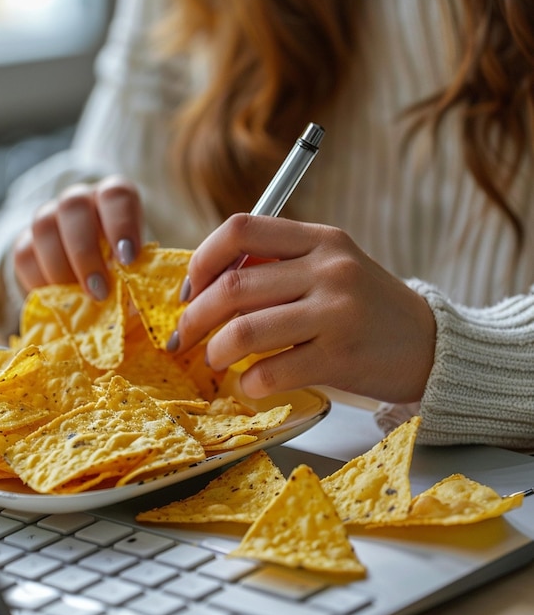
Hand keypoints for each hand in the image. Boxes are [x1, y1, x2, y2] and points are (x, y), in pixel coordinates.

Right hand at [13, 176, 142, 298]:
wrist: (96, 275)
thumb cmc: (126, 268)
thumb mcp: (139, 269)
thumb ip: (140, 279)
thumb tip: (136, 305)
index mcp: (114, 198)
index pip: (115, 195)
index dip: (121, 224)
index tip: (128, 259)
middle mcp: (80, 200)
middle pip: (73, 207)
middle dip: (85, 253)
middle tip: (100, 291)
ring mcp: (50, 216)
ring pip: (44, 227)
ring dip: (60, 267)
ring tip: (78, 299)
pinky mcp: (27, 241)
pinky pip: (24, 255)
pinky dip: (39, 280)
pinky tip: (57, 299)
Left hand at [174, 214, 435, 402]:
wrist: (429, 344)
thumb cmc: (366, 307)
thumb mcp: (330, 267)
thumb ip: (277, 264)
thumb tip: (207, 281)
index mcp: (319, 239)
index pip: (240, 229)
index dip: (202, 259)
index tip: (190, 289)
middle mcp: (328, 269)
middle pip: (233, 286)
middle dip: (195, 316)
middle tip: (185, 335)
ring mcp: (336, 313)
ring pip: (245, 331)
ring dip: (216, 351)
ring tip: (215, 360)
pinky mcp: (340, 357)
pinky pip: (271, 372)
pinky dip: (249, 384)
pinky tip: (251, 385)